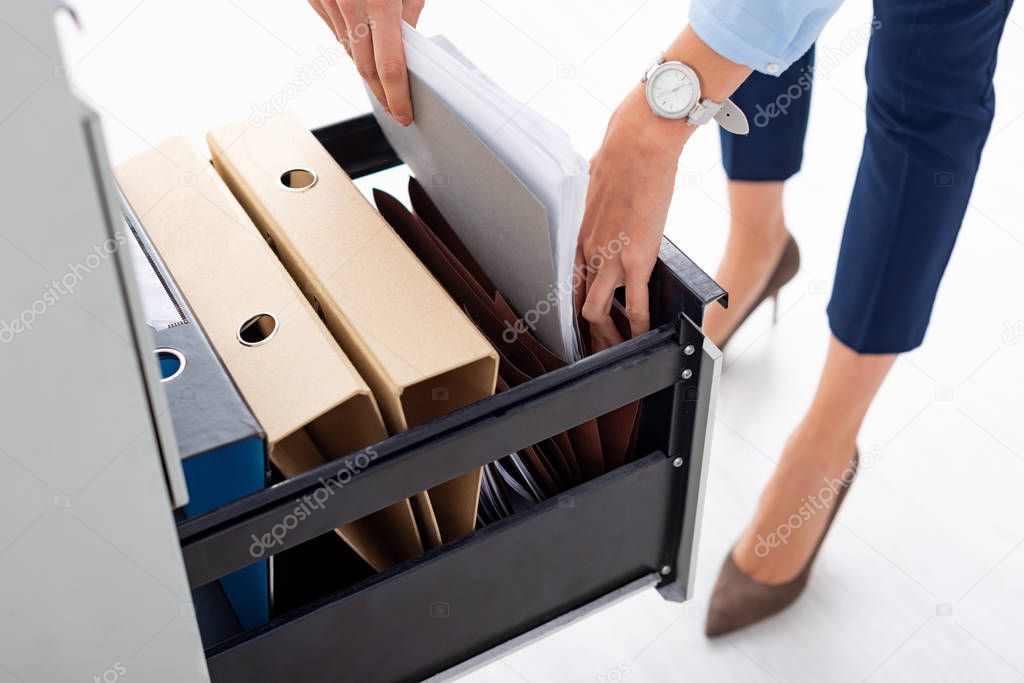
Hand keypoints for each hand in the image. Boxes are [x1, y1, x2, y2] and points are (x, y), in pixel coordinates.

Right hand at [307, 0, 424, 124]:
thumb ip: (409, 17)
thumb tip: (406, 52)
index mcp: (381, 3)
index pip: (390, 68)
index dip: (397, 97)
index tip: (403, 114)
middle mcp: (351, 5)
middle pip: (366, 68)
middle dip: (382, 93)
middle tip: (394, 107)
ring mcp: (329, 3)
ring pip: (349, 53)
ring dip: (367, 70)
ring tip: (381, 80)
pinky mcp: (316, 0)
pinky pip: (336, 33)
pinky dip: (351, 44)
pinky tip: (364, 46)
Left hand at [576, 89, 689, 351]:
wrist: (639, 144)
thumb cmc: (618, 156)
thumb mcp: (592, 188)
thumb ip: (593, 210)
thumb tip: (600, 209)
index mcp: (574, 235)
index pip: (564, 281)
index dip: (566, 306)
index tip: (570, 322)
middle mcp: (585, 251)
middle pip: (574, 304)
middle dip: (583, 330)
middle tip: (592, 346)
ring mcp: (608, 259)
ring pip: (596, 314)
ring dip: (605, 336)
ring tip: (614, 348)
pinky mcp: (636, 260)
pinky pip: (634, 306)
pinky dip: (637, 327)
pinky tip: (642, 338)